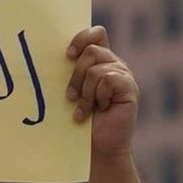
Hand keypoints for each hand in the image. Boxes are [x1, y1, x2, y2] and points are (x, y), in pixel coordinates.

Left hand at [65, 26, 138, 159]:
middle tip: (71, 97)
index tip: (67, 55)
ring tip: (85, 109)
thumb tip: (52, 53)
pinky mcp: (130, 88)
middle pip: (92, 51)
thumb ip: (69, 72)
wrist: (95, 149)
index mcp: (100, 61)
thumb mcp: (71, 91)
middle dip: (76, 75)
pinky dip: (99, 97)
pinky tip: (99, 110)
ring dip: (86, 92)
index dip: (82, 38)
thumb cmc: (78, 122)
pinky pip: (109, 80)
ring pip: (97, 69)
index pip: (96, 34)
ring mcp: (124, 76)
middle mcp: (114, 65)